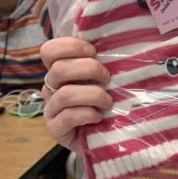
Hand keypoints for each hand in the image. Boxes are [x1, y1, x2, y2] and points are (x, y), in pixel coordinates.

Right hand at [40, 36, 112, 150]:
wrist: (104, 135)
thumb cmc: (106, 100)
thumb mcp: (105, 77)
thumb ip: (105, 61)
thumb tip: (127, 44)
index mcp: (61, 69)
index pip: (50, 50)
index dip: (70, 47)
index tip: (93, 51)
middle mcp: (51, 87)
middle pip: (59, 69)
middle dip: (89, 69)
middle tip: (107, 78)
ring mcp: (51, 108)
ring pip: (65, 94)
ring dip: (93, 95)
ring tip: (108, 102)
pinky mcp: (55, 128)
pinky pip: (68, 116)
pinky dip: (88, 114)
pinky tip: (99, 117)